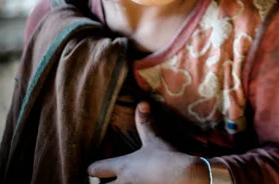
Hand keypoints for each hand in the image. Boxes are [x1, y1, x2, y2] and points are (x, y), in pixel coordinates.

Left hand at [88, 102, 209, 183]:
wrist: (185, 176)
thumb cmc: (168, 157)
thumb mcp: (155, 140)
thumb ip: (145, 123)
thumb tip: (142, 103)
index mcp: (123, 166)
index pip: (94, 169)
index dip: (94, 168)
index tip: (96, 168)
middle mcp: (123, 183)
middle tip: (108, 180)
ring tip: (124, 182)